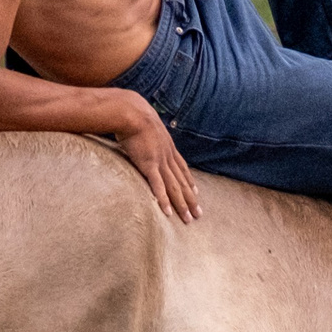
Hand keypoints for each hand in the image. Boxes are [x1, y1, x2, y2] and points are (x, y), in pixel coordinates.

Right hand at [114, 94, 200, 221]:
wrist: (132, 112)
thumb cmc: (134, 116)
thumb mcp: (146, 125)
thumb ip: (147, 134)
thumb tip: (142, 136)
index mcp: (168, 147)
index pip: (182, 168)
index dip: (189, 182)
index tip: (196, 192)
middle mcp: (168, 157)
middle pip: (182, 182)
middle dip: (191, 199)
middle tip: (199, 214)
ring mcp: (160, 162)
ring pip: (175, 188)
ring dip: (182, 205)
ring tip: (189, 219)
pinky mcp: (149, 165)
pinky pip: (158, 187)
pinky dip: (164, 200)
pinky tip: (168, 212)